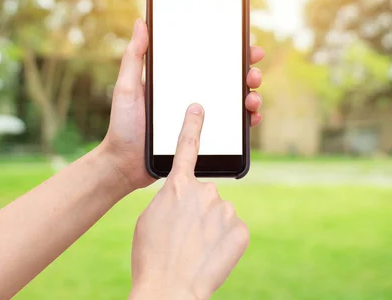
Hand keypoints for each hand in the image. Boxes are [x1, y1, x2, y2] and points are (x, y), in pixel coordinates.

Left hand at [100, 19, 264, 189]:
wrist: (125, 165)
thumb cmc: (123, 125)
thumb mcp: (126, 87)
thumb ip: (134, 57)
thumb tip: (141, 22)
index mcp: (178, 80)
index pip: (209, 60)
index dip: (232, 50)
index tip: (246, 45)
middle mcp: (192, 95)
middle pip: (228, 79)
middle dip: (248, 72)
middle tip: (252, 72)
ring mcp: (200, 116)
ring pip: (235, 101)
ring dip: (251, 96)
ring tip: (252, 98)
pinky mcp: (204, 136)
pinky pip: (232, 128)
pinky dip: (247, 121)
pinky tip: (251, 118)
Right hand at [129, 104, 249, 299]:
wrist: (170, 288)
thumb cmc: (152, 255)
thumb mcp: (150, 219)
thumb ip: (170, 199)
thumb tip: (183, 198)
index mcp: (178, 186)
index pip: (187, 147)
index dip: (192, 126)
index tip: (199, 109)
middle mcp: (205, 191)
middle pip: (205, 194)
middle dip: (197, 211)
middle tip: (184, 236)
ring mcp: (226, 210)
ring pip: (219, 214)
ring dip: (210, 228)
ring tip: (195, 249)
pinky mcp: (241, 229)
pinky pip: (232, 230)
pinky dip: (223, 242)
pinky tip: (210, 255)